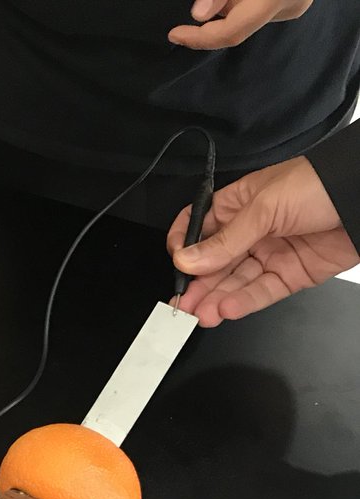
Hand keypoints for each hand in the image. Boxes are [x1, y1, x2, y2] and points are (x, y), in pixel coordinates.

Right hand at [168, 156, 358, 326]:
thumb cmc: (320, 184)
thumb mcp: (264, 208)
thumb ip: (225, 241)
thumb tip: (188, 260)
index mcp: (240, 204)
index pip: (200, 227)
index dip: (185, 245)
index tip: (178, 261)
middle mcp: (252, 230)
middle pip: (215, 262)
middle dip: (198, 284)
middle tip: (185, 304)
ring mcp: (271, 253)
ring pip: (236, 282)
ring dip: (217, 299)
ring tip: (203, 314)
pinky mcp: (290, 275)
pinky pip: (261, 292)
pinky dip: (244, 303)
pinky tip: (227, 309)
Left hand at [169, 0, 313, 48]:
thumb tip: (198, 15)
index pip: (232, 31)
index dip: (200, 38)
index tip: (175, 34)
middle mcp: (289, 6)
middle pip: (239, 25)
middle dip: (215, 16)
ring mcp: (295, 6)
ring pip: (247, 17)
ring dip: (230, 5)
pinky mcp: (295, 2)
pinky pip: (259, 9)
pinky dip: (242, 1)